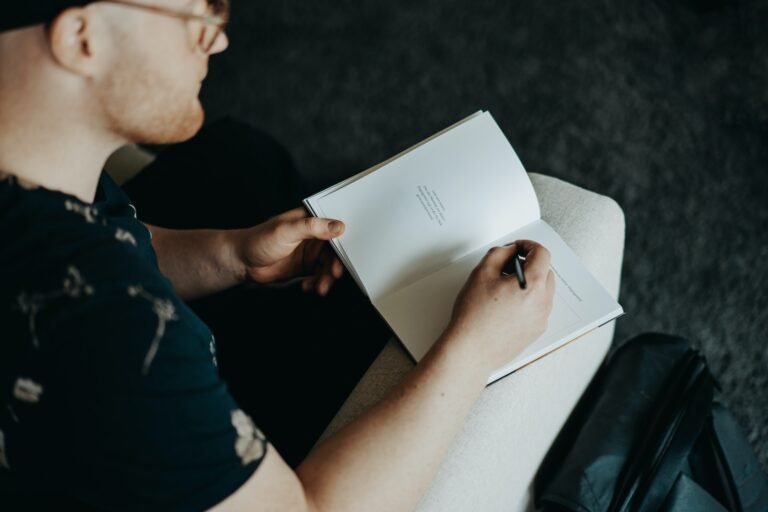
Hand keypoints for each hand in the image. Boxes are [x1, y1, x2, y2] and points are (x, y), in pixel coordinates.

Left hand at [234, 207, 345, 295]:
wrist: (241, 262)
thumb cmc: (258, 240)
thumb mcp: (286, 230)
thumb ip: (312, 227)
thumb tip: (337, 226)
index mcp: (310, 221)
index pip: (334, 227)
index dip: (344, 241)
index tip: (347, 254)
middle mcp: (312, 236)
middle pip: (334, 250)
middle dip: (335, 265)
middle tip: (332, 275)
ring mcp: (309, 252)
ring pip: (328, 266)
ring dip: (326, 278)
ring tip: (320, 287)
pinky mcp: (304, 267)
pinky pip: (319, 276)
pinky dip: (317, 283)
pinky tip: (309, 286)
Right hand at [444, 240, 554, 373]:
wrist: (471, 350)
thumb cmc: (474, 317)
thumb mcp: (481, 273)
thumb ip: (499, 253)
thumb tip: (510, 251)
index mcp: (533, 285)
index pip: (542, 254)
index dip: (528, 245)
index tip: (517, 248)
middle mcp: (543, 302)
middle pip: (545, 271)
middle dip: (529, 265)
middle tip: (506, 268)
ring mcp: (541, 319)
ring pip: (543, 291)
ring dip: (529, 283)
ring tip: (504, 289)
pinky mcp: (536, 332)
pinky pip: (538, 308)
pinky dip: (528, 301)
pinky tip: (506, 306)